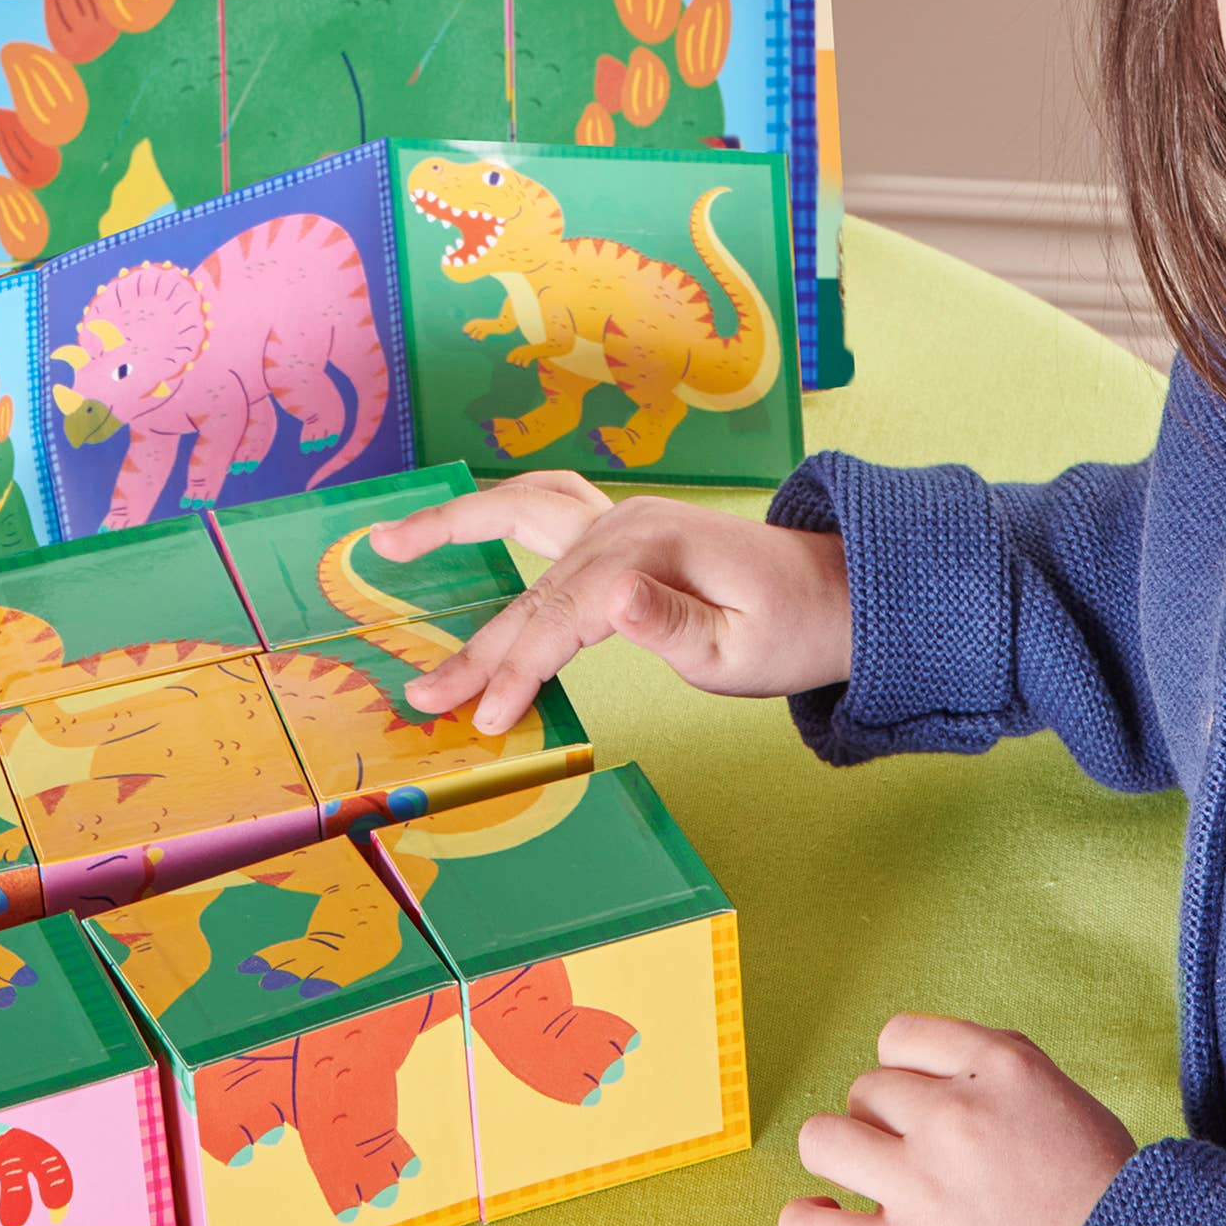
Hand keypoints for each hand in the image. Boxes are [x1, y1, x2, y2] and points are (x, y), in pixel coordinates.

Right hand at [366, 472, 852, 733]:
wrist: (838, 592)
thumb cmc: (792, 630)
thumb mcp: (742, 650)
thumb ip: (670, 627)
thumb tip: (609, 602)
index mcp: (653, 553)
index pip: (565, 616)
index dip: (519, 669)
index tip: (486, 719)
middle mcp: (628, 524)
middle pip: (533, 586)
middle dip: (475, 644)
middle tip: (422, 693)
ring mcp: (623, 517)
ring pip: (522, 523)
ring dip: (453, 532)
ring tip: (387, 543)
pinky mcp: (624, 527)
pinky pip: (543, 507)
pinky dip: (492, 514)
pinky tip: (454, 522)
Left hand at [781, 1014, 1136, 1225]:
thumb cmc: (1118, 1205)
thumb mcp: (1072, 1105)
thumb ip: (1005, 1079)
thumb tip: (948, 1075)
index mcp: (1001, 1068)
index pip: (903, 1036)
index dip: (904, 1068)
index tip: (915, 1097)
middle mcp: (954, 1115)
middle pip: (867, 1088)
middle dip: (879, 1118)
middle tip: (908, 1154)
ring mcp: (924, 1187)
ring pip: (824, 1140)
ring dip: (838, 1156)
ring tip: (858, 1179)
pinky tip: (818, 1221)